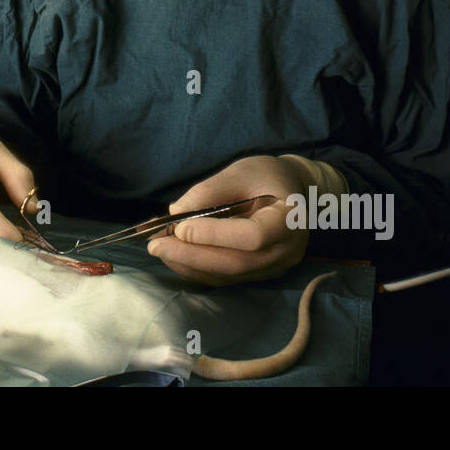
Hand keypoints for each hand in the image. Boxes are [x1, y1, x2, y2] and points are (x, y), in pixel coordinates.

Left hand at [147, 155, 309, 285]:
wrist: (293, 191)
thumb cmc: (267, 176)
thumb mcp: (241, 171)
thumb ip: (210, 191)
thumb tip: (175, 213)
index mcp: (289, 219)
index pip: (253, 236)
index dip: (214, 235)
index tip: (179, 226)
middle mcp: (286, 251)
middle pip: (236, 263)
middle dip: (191, 255)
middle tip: (155, 244)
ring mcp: (274, 267)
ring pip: (228, 275)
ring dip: (189, 264)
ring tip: (159, 249)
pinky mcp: (259, 274)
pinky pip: (226, 277)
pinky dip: (197, 269)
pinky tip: (175, 256)